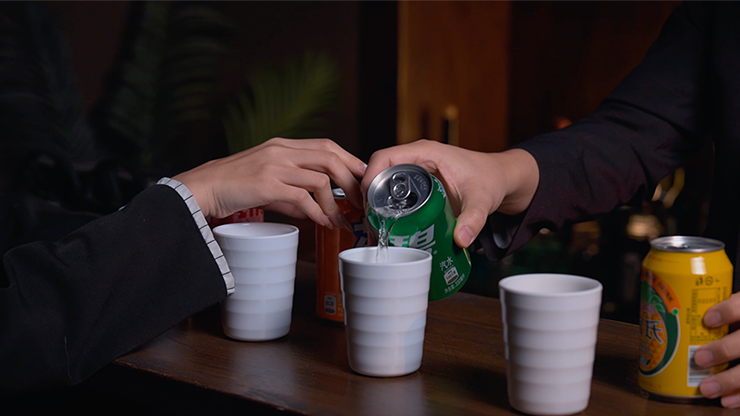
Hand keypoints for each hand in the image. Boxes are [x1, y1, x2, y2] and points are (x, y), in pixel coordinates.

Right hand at [173, 138, 365, 229]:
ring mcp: (274, 165)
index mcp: (282, 145)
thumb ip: (292, 193)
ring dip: (336, 202)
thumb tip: (317, 210)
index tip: (362, 177)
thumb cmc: (233, 186)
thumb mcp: (267, 183)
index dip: (349, 160)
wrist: (202, 187)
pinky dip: (317, 212)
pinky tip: (322, 222)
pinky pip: (302, 197)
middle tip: (360, 200)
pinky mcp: (267, 184)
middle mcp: (281, 150)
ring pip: (320, 178)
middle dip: (350, 179)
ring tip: (340, 219)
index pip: (326, 145)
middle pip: (329, 156)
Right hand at [362, 140, 538, 247]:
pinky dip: (387, 208)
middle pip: (379, 173)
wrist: (499, 179)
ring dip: (376, 205)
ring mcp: (414, 171)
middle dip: (369, 198)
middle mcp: (416, 159)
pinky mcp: (417, 184)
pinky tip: (388, 227)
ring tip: (377, 230)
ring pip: (383, 184)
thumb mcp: (482, 199)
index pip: (385, 157)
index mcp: (426, 152)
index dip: (370, 177)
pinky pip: (393, 192)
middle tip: (371, 225)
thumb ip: (474, 219)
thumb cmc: (490, 180)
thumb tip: (461, 239)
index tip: (366, 201)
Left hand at [695, 293, 739, 407]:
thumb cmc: (734, 316)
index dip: (727, 311)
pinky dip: (739, 395)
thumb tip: (664, 313)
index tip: (707, 319)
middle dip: (723, 350)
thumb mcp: (726, 304)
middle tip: (699, 358)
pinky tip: (725, 400)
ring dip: (729, 380)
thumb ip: (707, 308)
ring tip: (706, 388)